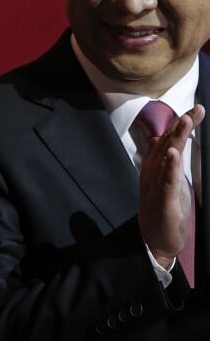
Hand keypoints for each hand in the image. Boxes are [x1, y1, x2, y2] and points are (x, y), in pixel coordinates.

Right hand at [138, 104, 204, 267]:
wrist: (153, 240)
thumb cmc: (161, 209)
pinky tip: (173, 154)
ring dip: (176, 139)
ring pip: (167, 158)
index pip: (169, 140)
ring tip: (185, 121)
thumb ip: (161, 160)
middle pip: (168, 143)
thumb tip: (158, 139)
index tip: (196, 109)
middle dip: (182, 125)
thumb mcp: (163, 181)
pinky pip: (167, 181)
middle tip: (196, 109)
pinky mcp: (163, 201)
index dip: (182, 124)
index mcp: (156, 167)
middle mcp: (154, 172)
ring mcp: (157, 185)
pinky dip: (170, 167)